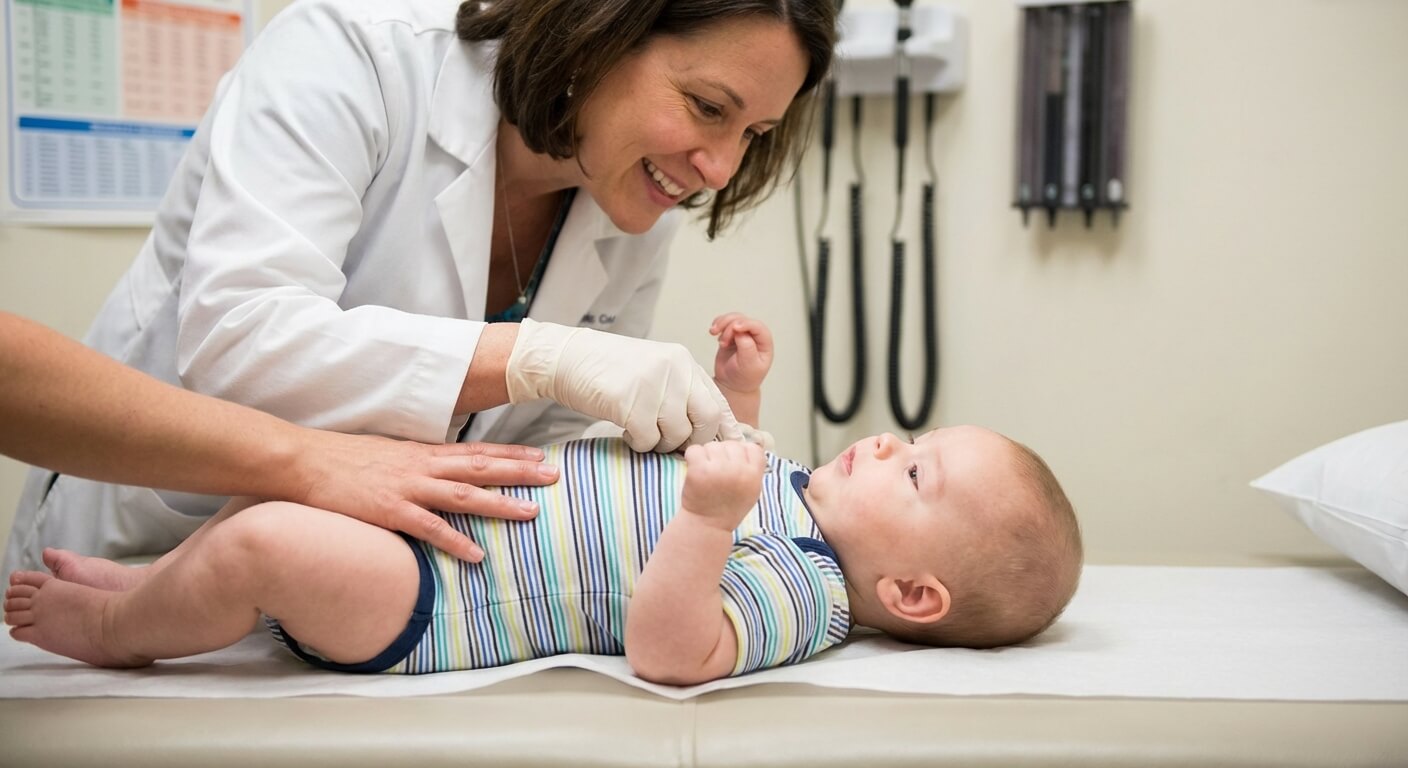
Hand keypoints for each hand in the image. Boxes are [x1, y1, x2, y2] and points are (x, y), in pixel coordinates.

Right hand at [294, 432, 557, 562]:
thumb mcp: (387, 455)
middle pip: (481, 467)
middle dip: (520, 471)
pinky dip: (455, 541)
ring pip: (465, 494)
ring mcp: (407, 488)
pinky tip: (477, 555)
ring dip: (500, 504)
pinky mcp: (389, 510)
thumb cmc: (341, 460)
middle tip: (555, 475)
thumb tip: (437, 472)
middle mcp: (422, 467)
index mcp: (422, 454)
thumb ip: (415, 464)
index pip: (476, 451)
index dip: (510, 453)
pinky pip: (429, 528)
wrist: (302, 461)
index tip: (540, 455)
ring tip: (531, 513)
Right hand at [506, 318, 742, 451]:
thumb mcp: (655, 372)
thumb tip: (709, 430)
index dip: (727, 430)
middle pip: (707, 420)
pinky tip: (625, 431)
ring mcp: (654, 384)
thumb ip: (681, 392)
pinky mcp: (630, 402)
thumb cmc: (611, 371)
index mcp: (684, 362)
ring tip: (642, 432)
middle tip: (672, 444)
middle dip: (694, 441)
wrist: (568, 359)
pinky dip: (638, 443)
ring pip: (677, 434)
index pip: (719, 401)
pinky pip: (647, 439)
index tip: (730, 450)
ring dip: (660, 444)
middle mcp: (675, 369)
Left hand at [679, 441, 765, 531]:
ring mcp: (718, 470)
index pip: (753, 448)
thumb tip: (750, 444)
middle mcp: (738, 471)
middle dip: (724, 455)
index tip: (735, 466)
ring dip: (708, 456)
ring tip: (708, 474)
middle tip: (718, 473)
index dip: (743, 454)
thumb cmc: (729, 508)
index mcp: (753, 476)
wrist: (706, 527)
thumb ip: (753, 469)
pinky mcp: (698, 470)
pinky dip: (692, 457)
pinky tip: (696, 471)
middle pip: (731, 444)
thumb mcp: (752, 491)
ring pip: (712, 445)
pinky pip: (695, 449)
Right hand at [710, 313, 773, 395]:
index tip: (735, 328)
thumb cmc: (745, 378)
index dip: (746, 324)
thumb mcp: (749, 365)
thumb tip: (740, 332)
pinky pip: (724, 323)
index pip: (758, 327)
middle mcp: (754, 336)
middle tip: (722, 342)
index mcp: (764, 343)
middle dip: (730, 326)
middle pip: (743, 320)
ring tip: (714, 333)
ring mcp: (742, 334)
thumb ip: (747, 348)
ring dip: (722, 323)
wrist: (732, 385)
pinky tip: (714, 332)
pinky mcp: (730, 335)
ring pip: (733, 319)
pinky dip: (718, 324)